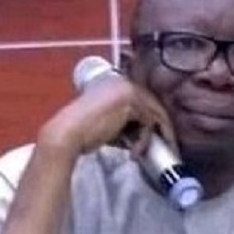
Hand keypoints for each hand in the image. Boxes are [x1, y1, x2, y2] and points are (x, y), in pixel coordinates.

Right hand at [37, 72, 175, 160]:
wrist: (67, 133)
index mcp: (116, 82)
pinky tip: (134, 152)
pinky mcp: (130, 102)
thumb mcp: (108, 122)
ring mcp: (128, 89)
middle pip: (153, 104)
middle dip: (161, 127)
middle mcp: (124, 81)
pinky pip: (148, 123)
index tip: (156, 136)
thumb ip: (126, 121)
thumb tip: (147, 132)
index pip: (143, 99)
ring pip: (154, 113)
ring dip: (153, 136)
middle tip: (166, 145)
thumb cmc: (82, 133)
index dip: (151, 119)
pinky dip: (144, 140)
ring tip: (145, 152)